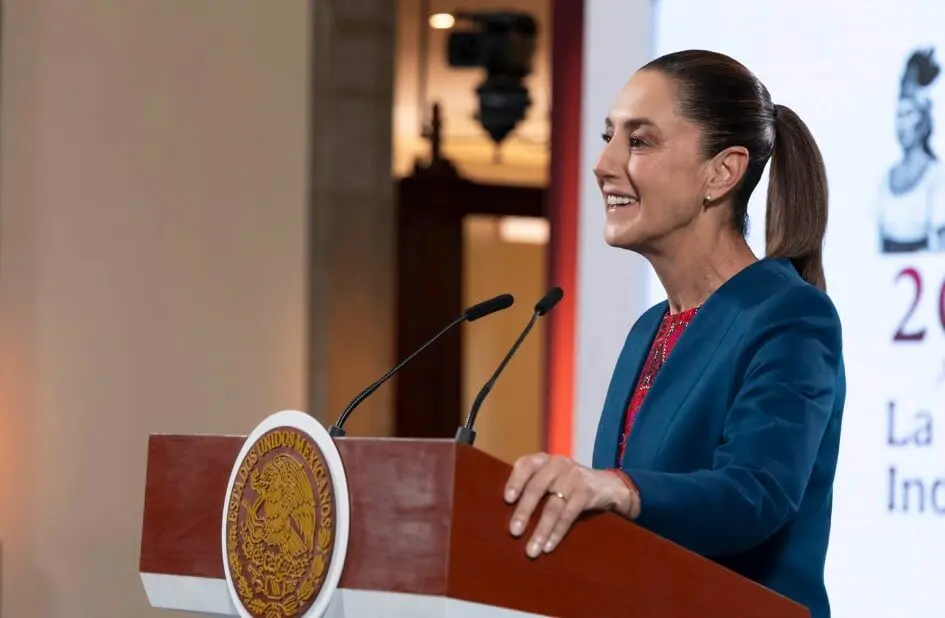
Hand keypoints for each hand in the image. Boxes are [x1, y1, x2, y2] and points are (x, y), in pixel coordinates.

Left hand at [503, 452, 639, 557]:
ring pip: (553, 506)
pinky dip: (557, 532)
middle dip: (524, 511)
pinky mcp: (587, 492)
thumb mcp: (550, 477)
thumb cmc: (567, 484)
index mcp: (543, 460)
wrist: (607, 485)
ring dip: (541, 530)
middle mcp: (557, 465)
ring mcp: (573, 478)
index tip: (507, 499)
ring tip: (531, 550)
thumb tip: (501, 512)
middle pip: (537, 488)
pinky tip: (549, 546)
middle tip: (514, 532)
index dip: (515, 481)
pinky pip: (569, 515)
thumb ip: (531, 485)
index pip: (525, 465)